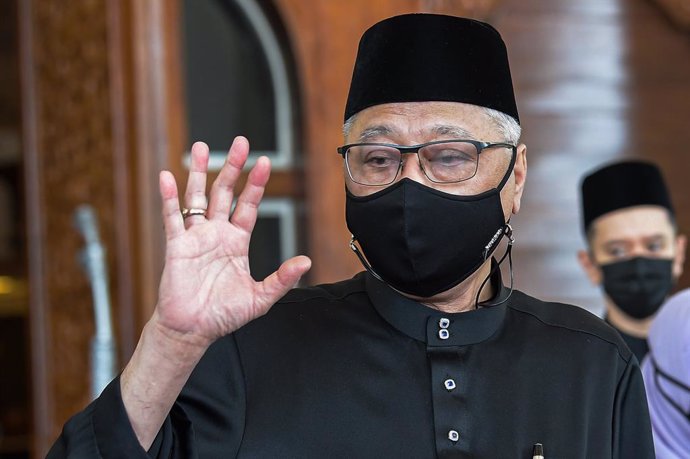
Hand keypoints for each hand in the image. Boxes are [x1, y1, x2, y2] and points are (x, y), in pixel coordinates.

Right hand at [154, 137, 310, 345]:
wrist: (193, 331)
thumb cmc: (224, 316)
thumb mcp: (260, 298)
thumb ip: (282, 279)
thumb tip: (305, 262)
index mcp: (237, 242)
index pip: (248, 205)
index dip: (256, 184)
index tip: (263, 162)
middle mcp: (217, 234)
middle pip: (225, 192)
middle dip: (232, 167)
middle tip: (240, 142)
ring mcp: (196, 237)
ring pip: (197, 197)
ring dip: (199, 172)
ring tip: (201, 147)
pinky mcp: (176, 246)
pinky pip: (172, 217)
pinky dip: (169, 197)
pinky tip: (167, 177)